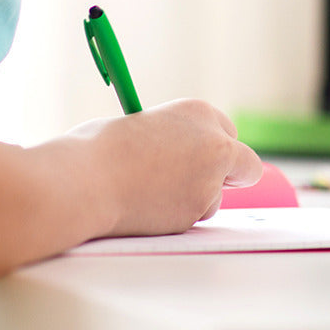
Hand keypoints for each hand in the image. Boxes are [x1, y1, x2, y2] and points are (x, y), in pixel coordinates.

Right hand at [67, 99, 262, 237]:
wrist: (86, 179)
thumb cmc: (99, 148)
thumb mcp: (142, 126)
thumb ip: (170, 140)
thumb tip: (175, 156)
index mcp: (198, 111)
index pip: (226, 131)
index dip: (212, 147)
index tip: (198, 157)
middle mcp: (214, 142)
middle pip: (244, 164)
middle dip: (227, 176)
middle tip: (198, 183)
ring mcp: (210, 180)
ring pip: (216, 198)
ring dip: (196, 200)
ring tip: (152, 195)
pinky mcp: (196, 212)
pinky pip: (193, 218)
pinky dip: (176, 218)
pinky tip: (146, 209)